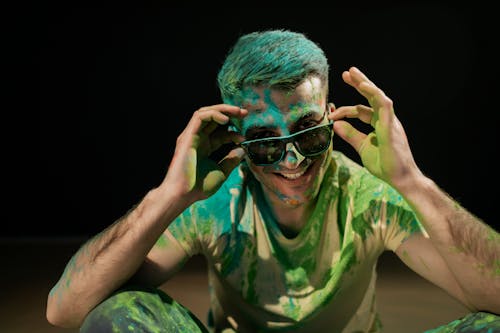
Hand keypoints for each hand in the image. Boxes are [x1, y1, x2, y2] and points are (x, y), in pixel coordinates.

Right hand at [162, 104, 246, 202]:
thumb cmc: (199, 186)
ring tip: (237, 111)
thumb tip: (242, 150)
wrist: (183, 193)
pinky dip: (213, 114)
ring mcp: (192, 136)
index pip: (221, 134)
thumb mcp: (221, 172)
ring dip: (222, 109)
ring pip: (206, 113)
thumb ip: (231, 160)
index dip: (234, 133)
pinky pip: (199, 117)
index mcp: (205, 147)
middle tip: (245, 113)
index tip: (244, 139)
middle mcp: (198, 139)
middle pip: (214, 119)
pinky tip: (226, 120)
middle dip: (230, 114)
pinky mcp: (188, 135)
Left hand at [330, 67, 420, 188]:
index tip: (331, 114)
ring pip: (379, 97)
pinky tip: (364, 87)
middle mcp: (386, 120)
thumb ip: (350, 135)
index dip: (346, 110)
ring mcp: (391, 122)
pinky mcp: (391, 127)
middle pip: (372, 97)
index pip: (362, 110)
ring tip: (353, 74)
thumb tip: (336, 125)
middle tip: (347, 72)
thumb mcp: (363, 147)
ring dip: (366, 84)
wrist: (401, 178)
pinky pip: (385, 106)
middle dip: (360, 83)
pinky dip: (374, 95)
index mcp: (380, 124)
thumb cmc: (385, 165)